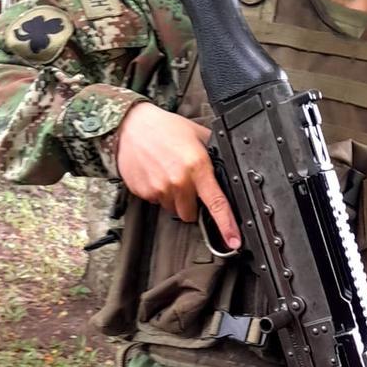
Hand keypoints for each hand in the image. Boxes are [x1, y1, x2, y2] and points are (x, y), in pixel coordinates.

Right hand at [114, 102, 239, 248]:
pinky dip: (158, 193)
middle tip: (185, 181)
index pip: (217, 203)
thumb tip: (227, 172)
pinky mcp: (144, 193)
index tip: (234, 240)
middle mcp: (179, 181)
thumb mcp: (197, 135)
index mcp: (197, 167)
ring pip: (173, 209)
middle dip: (191, 203)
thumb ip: (214, 154)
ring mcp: (160, 189)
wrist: (131, 125)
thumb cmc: (165, 128)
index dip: (227, 225)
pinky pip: (157, 202)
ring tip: (168, 173)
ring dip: (174, 198)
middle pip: (191, 213)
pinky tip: (156, 174)